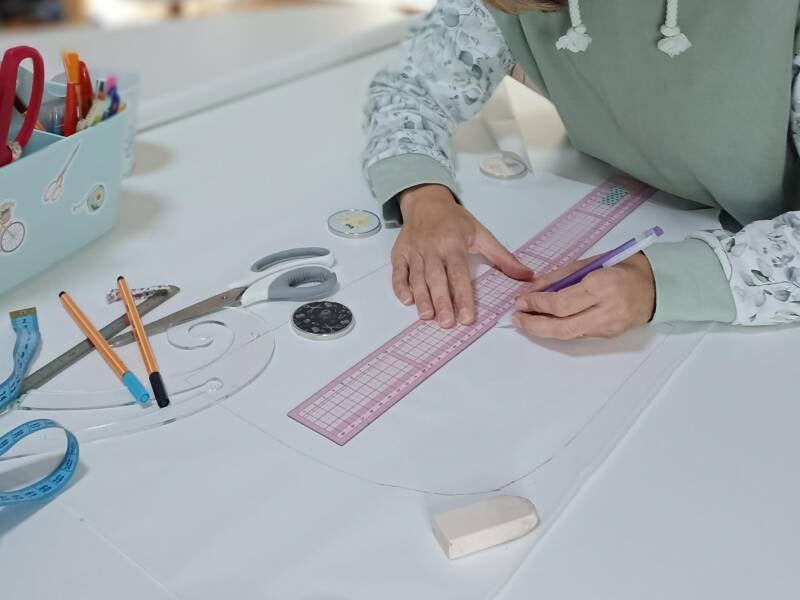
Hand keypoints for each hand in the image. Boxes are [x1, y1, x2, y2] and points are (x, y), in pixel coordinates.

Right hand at [393, 184, 532, 327]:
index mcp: (454, 244)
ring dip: (421, 298)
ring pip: (417, 278)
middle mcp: (433, 249)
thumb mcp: (481, 233)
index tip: (467, 317)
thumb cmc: (454, 220)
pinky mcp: (400, 253)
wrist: (425, 200)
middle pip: (437, 279)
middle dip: (441, 302)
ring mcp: (414, 251)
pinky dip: (400, 286)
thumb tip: (527, 275)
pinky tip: (406, 300)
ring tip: (427, 317)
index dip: (463, 297)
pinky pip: (398, 271)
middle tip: (446, 323)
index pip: (459, 274)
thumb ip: (503, 257)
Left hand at [511, 252, 655, 339]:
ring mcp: (608, 326)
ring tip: (525, 322)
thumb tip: (532, 288)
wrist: (657, 286)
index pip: (562, 303)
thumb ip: (560, 276)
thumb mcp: (590, 262)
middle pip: (562, 327)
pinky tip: (546, 322)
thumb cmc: (623, 267)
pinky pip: (578, 333)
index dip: (538, 304)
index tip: (521, 300)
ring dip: (543, 330)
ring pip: (568, 334)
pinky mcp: (609, 335)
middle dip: (534, 325)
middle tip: (516, 319)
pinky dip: (559, 329)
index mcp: (601, 286)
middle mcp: (606, 310)